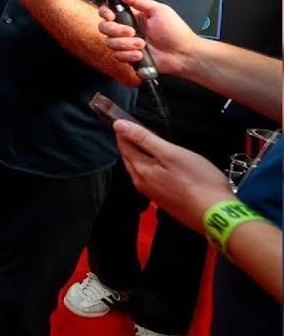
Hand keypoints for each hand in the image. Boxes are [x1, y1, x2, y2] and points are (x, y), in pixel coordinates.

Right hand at [97, 0, 199, 76]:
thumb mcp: (157, 10)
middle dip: (116, 30)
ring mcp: (126, 44)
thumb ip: (136, 0)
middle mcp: (125, 29)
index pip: (108, 11)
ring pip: (110, 43)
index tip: (111, 16)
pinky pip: (117, 56)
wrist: (183, 54)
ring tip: (142, 45)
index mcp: (132, 16)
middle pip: (104, 27)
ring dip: (125, 44)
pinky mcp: (128, 57)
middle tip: (132, 32)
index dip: (105, 13)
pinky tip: (141, 55)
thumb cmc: (175, 31)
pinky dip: (128, 55)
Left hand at [113, 118, 234, 232]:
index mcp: (141, 170)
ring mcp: (152, 194)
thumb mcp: (171, 154)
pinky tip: (160, 165)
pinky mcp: (164, 201)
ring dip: (139, 155)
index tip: (125, 119)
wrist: (216, 215)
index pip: (124, 146)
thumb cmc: (197, 180)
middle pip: (129, 159)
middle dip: (129, 143)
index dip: (124, 131)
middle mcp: (141, 183)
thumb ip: (144, 139)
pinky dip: (150, 167)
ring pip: (139, 170)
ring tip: (147, 143)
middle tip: (135, 129)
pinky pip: (150, 179)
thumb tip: (118, 125)